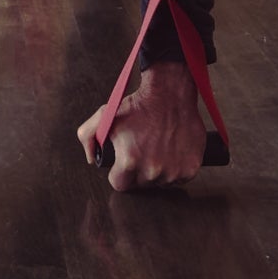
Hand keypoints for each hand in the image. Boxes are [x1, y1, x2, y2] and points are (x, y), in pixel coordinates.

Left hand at [77, 62, 204, 191]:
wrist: (171, 94)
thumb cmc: (139, 105)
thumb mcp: (105, 116)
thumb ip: (88, 137)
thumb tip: (91, 158)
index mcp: (130, 161)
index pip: (119, 184)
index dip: (119, 173)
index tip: (123, 163)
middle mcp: (152, 171)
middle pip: (140, 184)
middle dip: (138, 171)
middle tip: (142, 151)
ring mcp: (173, 172)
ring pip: (160, 183)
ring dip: (157, 171)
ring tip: (157, 148)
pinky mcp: (190, 169)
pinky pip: (178, 179)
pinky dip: (175, 168)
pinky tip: (171, 151)